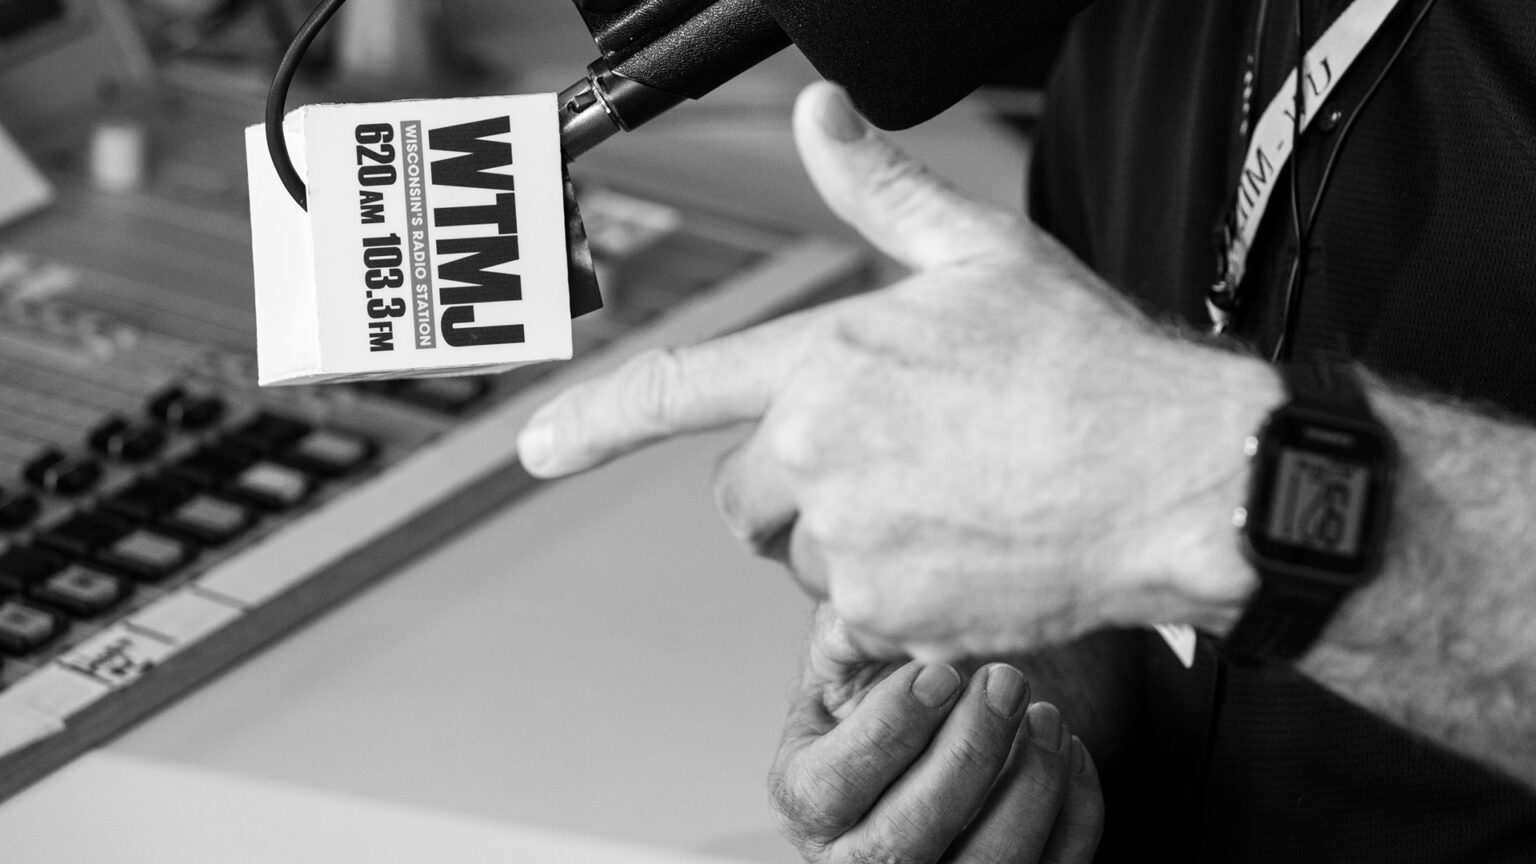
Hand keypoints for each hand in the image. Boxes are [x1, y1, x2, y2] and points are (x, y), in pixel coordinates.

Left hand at [518, 81, 1279, 658]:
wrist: (1179, 477)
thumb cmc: (1092, 369)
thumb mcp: (984, 255)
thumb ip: (880, 193)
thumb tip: (826, 118)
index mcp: (829, 358)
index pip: (678, 389)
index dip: (593, 421)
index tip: (538, 448)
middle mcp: (820, 449)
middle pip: (742, 496)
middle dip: (791, 490)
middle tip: (884, 473)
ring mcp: (849, 537)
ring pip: (800, 559)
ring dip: (846, 547)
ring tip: (944, 510)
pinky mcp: (887, 613)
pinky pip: (852, 621)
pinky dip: (894, 604)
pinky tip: (963, 558)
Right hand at [770, 607, 1102, 862]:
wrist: (935, 725)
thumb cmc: (886, 693)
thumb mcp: (849, 657)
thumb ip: (848, 633)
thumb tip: (861, 605)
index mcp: (807, 802)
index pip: (830, 788)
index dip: (889, 730)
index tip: (940, 673)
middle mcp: (858, 860)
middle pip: (903, 841)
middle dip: (966, 754)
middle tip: (1004, 682)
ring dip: (1028, 787)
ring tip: (1045, 715)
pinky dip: (1075, 814)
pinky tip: (1069, 751)